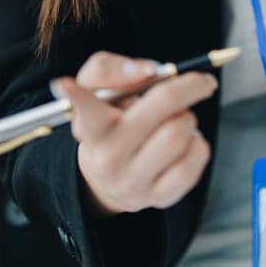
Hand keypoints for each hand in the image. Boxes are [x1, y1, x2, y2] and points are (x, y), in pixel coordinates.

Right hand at [54, 51, 218, 217]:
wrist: (108, 178)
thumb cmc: (107, 121)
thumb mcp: (96, 92)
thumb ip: (110, 70)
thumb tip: (148, 70)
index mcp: (92, 128)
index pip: (85, 110)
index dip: (75, 95)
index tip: (64, 83)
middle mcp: (110, 156)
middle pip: (164, 104)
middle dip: (189, 87)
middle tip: (201, 82)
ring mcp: (135, 180)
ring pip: (182, 131)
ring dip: (189, 117)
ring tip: (177, 120)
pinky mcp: (161, 196)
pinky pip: (196, 157)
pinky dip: (198, 142)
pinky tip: (184, 144)